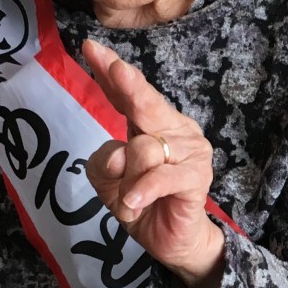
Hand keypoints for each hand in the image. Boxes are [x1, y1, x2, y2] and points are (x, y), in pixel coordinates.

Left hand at [82, 39, 224, 287]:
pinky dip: (142, 190)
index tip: (90, 48)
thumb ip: (105, 161)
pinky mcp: (197, 176)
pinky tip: (132, 203)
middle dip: (131, 86)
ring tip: (130, 200)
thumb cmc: (140, 202)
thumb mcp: (107, 181)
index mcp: (151, 123)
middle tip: (116, 69)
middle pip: (146, 103)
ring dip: (128, 180)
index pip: (128, 94)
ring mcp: (189, 150)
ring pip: (144, 149)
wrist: (171, 240)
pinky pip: (160, 176)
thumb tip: (121, 153)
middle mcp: (174, 129)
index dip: (110, 71)